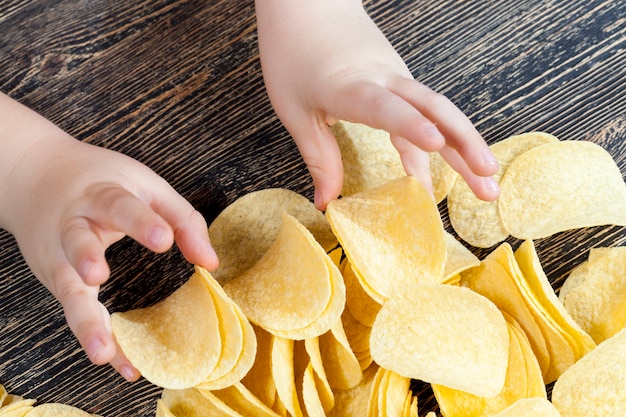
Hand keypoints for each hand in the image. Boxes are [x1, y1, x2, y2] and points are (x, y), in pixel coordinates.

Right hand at [0, 98, 217, 379]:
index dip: (141, 222)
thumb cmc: (102, 182)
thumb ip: (181, 219)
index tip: (164, 239)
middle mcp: (73, 225)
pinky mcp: (56, 279)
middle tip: (97, 276)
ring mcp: (59, 255)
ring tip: (101, 350)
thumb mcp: (145, 186)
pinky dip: (95, 338)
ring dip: (84, 320)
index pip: (120, 205)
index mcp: (100, 194)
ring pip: (68, 289)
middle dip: (85, 258)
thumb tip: (211, 263)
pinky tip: (116, 361)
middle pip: (78, 242)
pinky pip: (75, 311)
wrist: (36, 177)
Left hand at [255, 0, 499, 208]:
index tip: (436, 144)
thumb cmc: (295, 55)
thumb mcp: (296, 113)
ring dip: (466, 146)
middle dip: (465, 147)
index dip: (410, 126)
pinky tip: (452, 165)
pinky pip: (426, 112)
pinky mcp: (400, 79)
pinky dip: (442, 139)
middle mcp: (384, 79)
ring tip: (488, 184)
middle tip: (489, 183)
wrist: (308, 5)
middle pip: (433, 110)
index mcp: (350, 86)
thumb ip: (319, 159)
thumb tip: (326, 204)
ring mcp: (397, 76)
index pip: (386, 107)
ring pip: (439, 111)